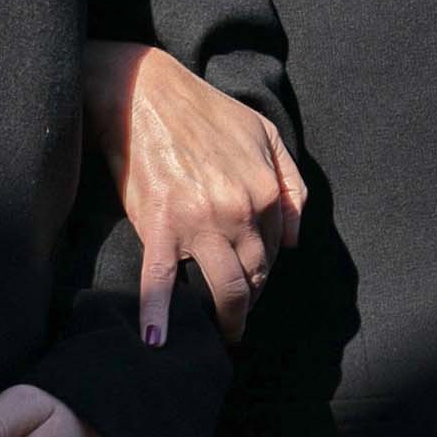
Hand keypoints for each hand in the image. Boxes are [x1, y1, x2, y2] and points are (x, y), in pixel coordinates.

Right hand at [82, 41, 303, 343]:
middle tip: (237, 316)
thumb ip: (291, 183)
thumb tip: (296, 239)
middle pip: (254, 276)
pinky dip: (157, 315)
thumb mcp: (263, 134)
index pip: (274, 251)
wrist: (141, 94)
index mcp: (264, 192)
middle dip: (249, 301)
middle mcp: (238, 212)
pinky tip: (156, 341)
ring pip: (224, 288)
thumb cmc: (202, 110)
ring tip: (220, 335)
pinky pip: (160, 281)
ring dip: (226, 319)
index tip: (251, 284)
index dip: (263, 272)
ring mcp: (199, 223)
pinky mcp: (158, 227)